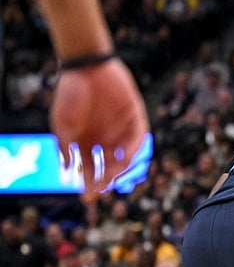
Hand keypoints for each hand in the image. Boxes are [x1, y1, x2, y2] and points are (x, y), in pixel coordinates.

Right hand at [52, 58, 148, 200]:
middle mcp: (106, 139)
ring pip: (125, 156)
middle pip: (108, 166)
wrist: (86, 68)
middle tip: (100, 190)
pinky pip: (139, 138)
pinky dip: (133, 149)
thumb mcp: (62, 123)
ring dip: (119, 168)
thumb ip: (66, 147)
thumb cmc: (71, 94)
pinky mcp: (135, 118)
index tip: (87, 197)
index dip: (89, 184)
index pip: (90, 169)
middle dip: (105, 180)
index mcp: (87, 142)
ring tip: (111, 176)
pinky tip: (126, 159)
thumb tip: (67, 171)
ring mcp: (121, 129)